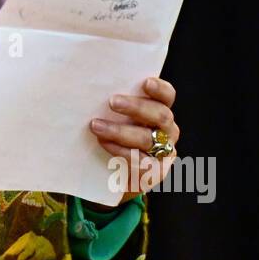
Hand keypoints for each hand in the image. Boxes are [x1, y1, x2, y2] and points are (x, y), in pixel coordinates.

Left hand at [89, 76, 178, 204]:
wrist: (119, 177)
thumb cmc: (117, 138)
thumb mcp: (119, 118)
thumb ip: (116, 104)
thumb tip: (90, 89)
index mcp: (161, 111)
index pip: (167, 96)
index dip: (160, 88)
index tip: (145, 82)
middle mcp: (168, 130)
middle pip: (160, 114)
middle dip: (135, 107)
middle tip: (112, 102)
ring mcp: (164, 151)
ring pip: (147, 138)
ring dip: (120, 130)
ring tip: (96, 125)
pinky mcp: (156, 171)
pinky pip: (139, 160)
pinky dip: (119, 150)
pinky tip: (104, 143)